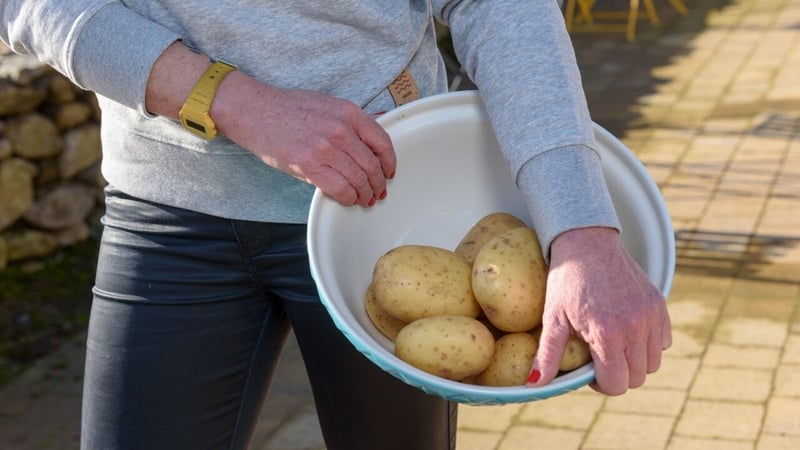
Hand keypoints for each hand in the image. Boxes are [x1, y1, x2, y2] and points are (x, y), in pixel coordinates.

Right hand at [145, 42, 396, 207]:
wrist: (254, 111)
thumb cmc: (288, 108)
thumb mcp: (327, 103)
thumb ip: (353, 117)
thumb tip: (381, 117)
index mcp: (348, 112)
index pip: (382, 141)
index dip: (389, 162)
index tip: (389, 172)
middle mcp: (340, 129)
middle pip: (372, 165)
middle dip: (378, 183)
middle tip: (378, 192)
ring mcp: (325, 148)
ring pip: (358, 180)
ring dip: (364, 194)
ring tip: (364, 199)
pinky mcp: (309, 165)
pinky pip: (339, 189)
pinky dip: (348, 198)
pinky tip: (348, 199)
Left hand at [526, 227, 671, 394]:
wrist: (587, 242)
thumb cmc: (567, 280)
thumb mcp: (553, 318)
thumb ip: (548, 355)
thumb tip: (534, 384)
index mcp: (607, 333)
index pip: (616, 384)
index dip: (600, 384)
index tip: (589, 370)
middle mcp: (635, 327)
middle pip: (636, 378)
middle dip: (617, 374)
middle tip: (598, 357)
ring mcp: (651, 315)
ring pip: (652, 363)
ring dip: (633, 361)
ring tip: (611, 344)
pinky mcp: (659, 304)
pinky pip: (663, 341)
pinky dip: (648, 344)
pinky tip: (626, 331)